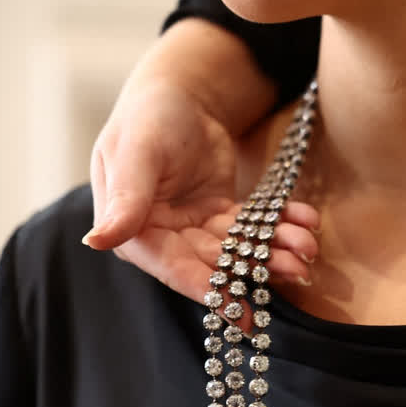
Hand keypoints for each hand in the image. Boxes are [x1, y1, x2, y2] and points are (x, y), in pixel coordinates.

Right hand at [82, 20, 317, 304]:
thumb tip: (97, 240)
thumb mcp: (136, 153)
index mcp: (135, 232)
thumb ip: (125, 198)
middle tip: (298, 269)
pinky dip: (281, 225)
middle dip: (257, 268)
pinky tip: (307, 220)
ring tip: (308, 246)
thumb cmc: (148, 118)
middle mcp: (165, 238)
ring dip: (276, 250)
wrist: (178, 94)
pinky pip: (255, 228)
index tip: (243, 312)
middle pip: (215, 263)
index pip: (174, 269)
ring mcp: (195, 229)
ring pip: (240, 249)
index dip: (209, 290)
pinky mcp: (222, 216)